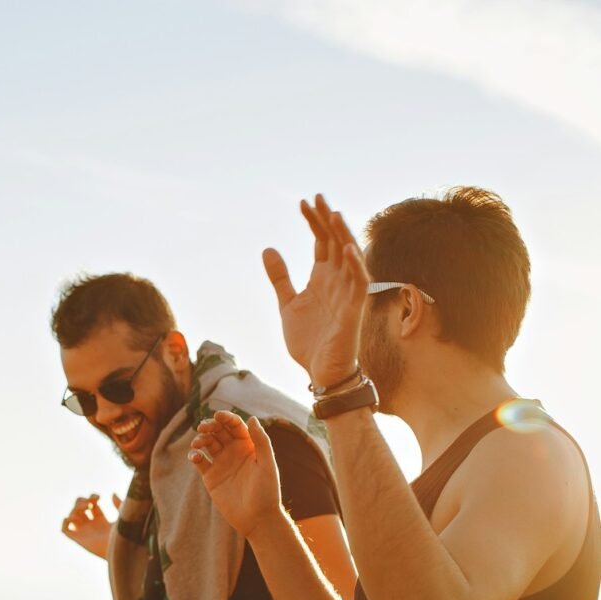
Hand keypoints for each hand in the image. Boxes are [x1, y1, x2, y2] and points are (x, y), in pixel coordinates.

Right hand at [61, 493, 120, 559]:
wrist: (121, 549)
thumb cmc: (125, 535)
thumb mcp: (123, 516)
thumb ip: (118, 504)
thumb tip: (112, 494)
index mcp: (102, 521)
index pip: (91, 506)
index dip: (92, 498)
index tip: (98, 498)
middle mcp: (91, 526)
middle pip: (79, 508)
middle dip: (82, 501)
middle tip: (90, 503)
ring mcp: (84, 532)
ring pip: (72, 516)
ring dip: (75, 509)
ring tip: (85, 508)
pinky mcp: (79, 539)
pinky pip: (65, 530)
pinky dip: (65, 522)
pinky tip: (75, 517)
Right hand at [189, 413, 284, 538]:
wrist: (257, 519)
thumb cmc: (267, 492)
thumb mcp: (267, 465)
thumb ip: (261, 441)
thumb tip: (252, 418)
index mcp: (248, 446)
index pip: (235, 425)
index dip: (226, 418)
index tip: (218, 415)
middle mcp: (234, 452)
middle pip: (218, 431)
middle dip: (210, 425)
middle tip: (203, 427)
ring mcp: (221, 463)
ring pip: (207, 443)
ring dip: (200, 439)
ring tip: (198, 443)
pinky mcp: (210, 476)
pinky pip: (199, 461)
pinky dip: (194, 455)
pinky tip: (195, 456)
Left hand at [263, 194, 369, 386]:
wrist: (321, 372)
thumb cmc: (309, 340)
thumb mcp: (288, 304)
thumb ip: (280, 278)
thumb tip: (268, 249)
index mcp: (323, 278)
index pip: (321, 242)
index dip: (314, 222)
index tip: (302, 202)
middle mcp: (338, 281)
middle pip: (335, 243)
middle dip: (326, 220)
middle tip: (316, 197)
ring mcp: (348, 293)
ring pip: (349, 258)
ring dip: (342, 236)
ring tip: (332, 214)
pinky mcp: (354, 310)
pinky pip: (359, 284)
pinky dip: (355, 266)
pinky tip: (347, 249)